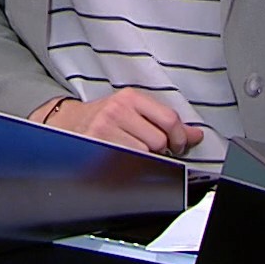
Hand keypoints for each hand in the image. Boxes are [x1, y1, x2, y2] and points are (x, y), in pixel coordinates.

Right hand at [32, 89, 202, 156]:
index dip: (179, 137)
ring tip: (133, 152)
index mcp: (130, 97)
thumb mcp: (134, 111)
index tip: (178, 145)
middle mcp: (117, 109)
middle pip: (158, 140)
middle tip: (151, 150)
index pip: (169, 118)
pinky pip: (126, 163)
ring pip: (144, 154)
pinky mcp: (96, 145)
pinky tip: (123, 160)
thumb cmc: (105, 118)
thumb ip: (165, 121)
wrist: (68, 123)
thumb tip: (196, 135)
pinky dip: (130, 166)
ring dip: (144, 159)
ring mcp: (105, 128)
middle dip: (160, 150)